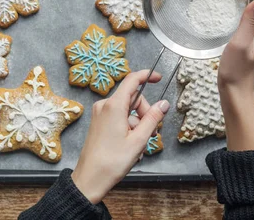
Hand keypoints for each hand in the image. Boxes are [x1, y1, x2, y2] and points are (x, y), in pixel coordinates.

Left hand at [71, 70, 169, 203]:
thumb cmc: (112, 161)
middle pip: (132, 99)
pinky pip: (118, 118)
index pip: (132, 81)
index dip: (146, 76)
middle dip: (144, 113)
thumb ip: (152, 118)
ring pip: (126, 111)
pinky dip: (128, 128)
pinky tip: (130, 147)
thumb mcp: (138, 140)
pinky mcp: (98, 123)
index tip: (158, 78)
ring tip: (138, 146)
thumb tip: (163, 104)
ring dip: (137, 125)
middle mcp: (104, 106)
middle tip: (151, 134)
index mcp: (113, 106)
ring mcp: (100, 114)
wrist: (90, 178)